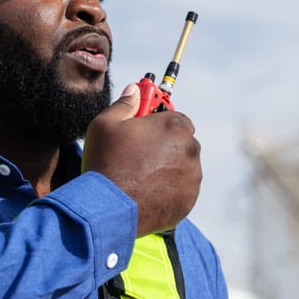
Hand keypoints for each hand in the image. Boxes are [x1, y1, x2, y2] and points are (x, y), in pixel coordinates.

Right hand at [81, 83, 201, 235]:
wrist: (108, 208)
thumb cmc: (106, 162)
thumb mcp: (106, 124)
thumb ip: (125, 104)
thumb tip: (134, 90)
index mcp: (175, 126)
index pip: (177, 118)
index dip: (160, 124)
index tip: (147, 130)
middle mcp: (190, 150)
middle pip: (181, 143)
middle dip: (165, 146)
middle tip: (140, 155)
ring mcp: (192, 177)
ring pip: (183, 168)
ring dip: (169, 169)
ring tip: (141, 177)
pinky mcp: (189, 200)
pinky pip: (182, 191)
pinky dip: (170, 191)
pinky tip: (147, 192)